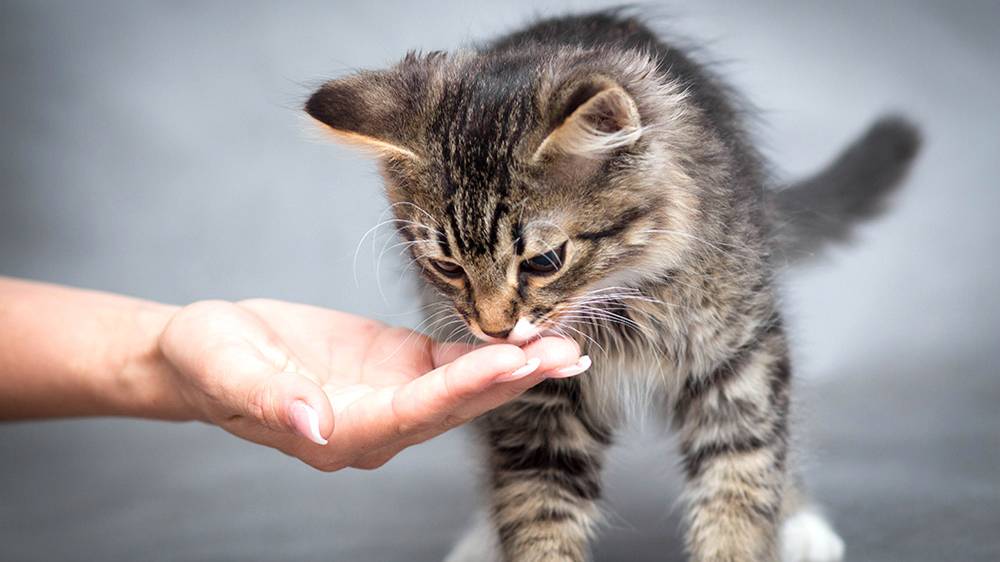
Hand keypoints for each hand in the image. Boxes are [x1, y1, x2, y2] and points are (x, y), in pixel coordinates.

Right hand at [158, 299, 586, 470]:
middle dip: (512, 380)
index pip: (414, 412)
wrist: (205, 350)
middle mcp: (377, 424)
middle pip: (455, 406)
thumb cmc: (208, 360)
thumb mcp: (226, 371)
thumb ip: (271, 400)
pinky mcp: (398, 367)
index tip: (513, 359)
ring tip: (568, 347)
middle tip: (565, 354)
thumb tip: (313, 424)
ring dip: (516, 369)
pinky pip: (452, 364)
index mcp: (340, 431)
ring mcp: (392, 397)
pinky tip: (531, 339)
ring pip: (464, 388)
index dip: (465, 386)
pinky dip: (490, 352)